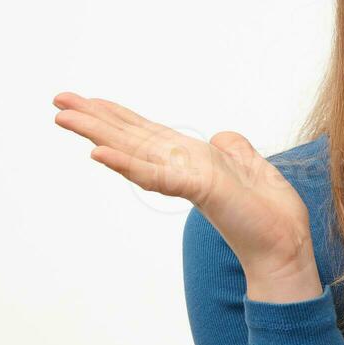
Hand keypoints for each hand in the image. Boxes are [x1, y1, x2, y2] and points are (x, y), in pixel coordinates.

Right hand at [52, 92, 315, 280]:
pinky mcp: (199, 189)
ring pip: (133, 152)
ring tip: (64, 118)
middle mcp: (181, 165)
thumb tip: (221, 135)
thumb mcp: (252, 167)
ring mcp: (186, 178)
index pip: (146, 131)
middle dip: (93, 119)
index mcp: (191, 158)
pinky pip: (157, 176)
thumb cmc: (270, 214)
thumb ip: (234, 149)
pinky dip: (128, 165)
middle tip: (57, 101)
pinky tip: (99, 154)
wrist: (286, 244)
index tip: (86, 99)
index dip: (116, 114)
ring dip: (97, 135)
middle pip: (129, 137)